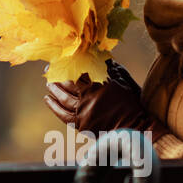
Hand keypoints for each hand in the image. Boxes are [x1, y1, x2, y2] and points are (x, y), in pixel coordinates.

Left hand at [43, 61, 169, 139]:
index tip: (59, 59)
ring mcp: (83, 111)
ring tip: (49, 82)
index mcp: (98, 83)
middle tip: (49, 68)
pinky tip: (48, 99)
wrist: (134, 128)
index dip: (66, 64)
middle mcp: (88, 97)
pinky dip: (54, 106)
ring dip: (53, 88)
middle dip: (56, 74)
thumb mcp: (123, 80)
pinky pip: (62, 114)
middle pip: (66, 83)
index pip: (76, 70)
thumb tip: (97, 54)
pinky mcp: (81, 124)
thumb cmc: (131, 102)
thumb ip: (109, 67)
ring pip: (62, 98)